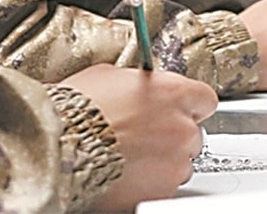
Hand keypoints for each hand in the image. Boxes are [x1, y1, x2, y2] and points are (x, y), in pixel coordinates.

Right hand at [59, 63, 216, 210]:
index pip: (205, 98)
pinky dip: (149, 179)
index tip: (176, 106)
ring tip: (129, 152)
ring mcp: (175, 163)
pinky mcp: (162, 191)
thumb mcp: (107, 75)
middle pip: (192, 132)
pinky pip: (165, 184)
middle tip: (143, 131)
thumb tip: (138, 86)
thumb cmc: (78, 109)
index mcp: (172, 93)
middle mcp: (181, 128)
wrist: (60, 145)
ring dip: (161, 157)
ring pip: (180, 161)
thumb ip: (136, 82)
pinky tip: (125, 168)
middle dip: (172, 133)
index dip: (188, 103)